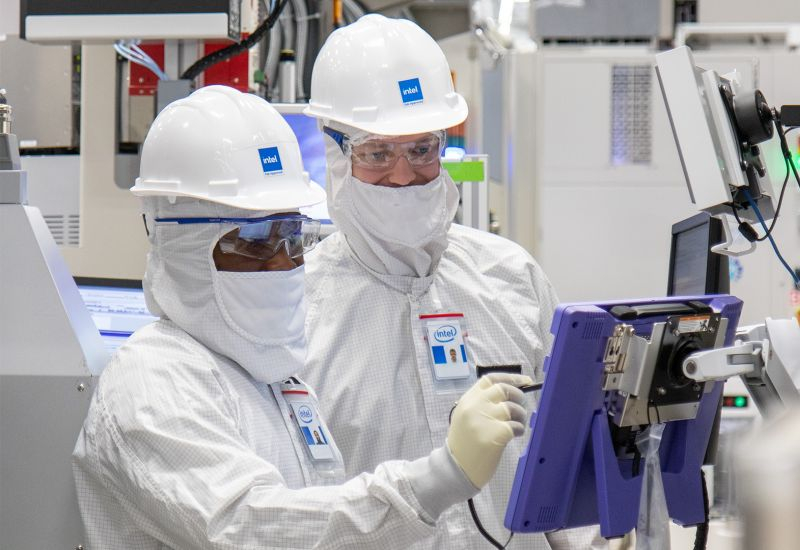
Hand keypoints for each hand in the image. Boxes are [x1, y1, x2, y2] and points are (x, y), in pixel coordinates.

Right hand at [446, 373, 530, 487]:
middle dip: (519, 396)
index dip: (511, 378)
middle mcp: (475, 406)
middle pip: (504, 389)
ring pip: (513, 408)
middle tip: (521, 407)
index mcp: (468, 400)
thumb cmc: (464, 444)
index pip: (491, 379)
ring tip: (516, 425)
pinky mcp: (495, 435)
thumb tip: (511, 393)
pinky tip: (514, 436)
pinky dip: (519, 430)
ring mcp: (485, 420)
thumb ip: (483, 403)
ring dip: (520, 416)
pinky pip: (516, 426)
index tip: (526, 381)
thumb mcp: (466, 417)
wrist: (455, 469)